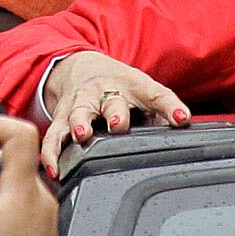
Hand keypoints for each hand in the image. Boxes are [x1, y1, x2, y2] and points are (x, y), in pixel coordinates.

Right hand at [37, 52, 189, 178]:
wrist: (81, 68)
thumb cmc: (120, 87)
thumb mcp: (145, 92)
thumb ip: (163, 111)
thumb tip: (184, 127)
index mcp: (133, 86)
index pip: (156, 94)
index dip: (170, 106)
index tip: (181, 118)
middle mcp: (105, 91)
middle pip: (111, 101)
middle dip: (115, 112)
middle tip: (118, 123)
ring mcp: (81, 103)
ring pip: (78, 113)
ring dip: (79, 123)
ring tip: (81, 135)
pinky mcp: (61, 117)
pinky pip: (53, 135)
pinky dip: (51, 151)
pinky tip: (53, 168)